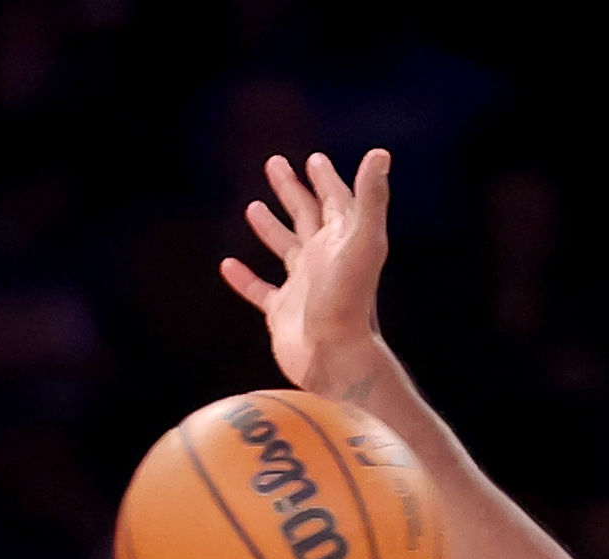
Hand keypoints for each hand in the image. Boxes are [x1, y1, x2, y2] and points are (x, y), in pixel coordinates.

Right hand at [220, 148, 394, 400]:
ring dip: (270, 227)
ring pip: (284, 248)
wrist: (334, 356)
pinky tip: (227, 265)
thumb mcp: (362, 240)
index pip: (335, 201)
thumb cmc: (349, 298)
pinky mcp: (283, 312)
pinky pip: (260, 291)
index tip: (314, 160)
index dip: (326, 180)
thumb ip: (371, 197)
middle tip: (275, 164)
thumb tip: (380, 153)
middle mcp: (323, 260)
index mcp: (342, 241)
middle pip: (307, 216)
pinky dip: (245, 278)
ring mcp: (303, 286)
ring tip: (252, 206)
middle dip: (292, 190)